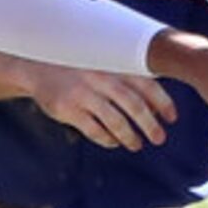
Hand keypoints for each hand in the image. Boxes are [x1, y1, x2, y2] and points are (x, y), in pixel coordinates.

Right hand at [30, 67, 175, 150]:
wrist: (36, 66)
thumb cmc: (79, 66)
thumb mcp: (103, 63)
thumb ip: (128, 76)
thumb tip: (158, 104)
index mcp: (113, 64)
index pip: (146, 84)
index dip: (163, 103)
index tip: (172, 119)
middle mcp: (101, 77)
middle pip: (134, 106)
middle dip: (150, 125)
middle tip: (159, 138)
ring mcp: (84, 93)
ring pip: (115, 122)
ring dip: (130, 137)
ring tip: (136, 144)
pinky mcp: (68, 109)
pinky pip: (94, 130)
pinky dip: (108, 139)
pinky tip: (114, 142)